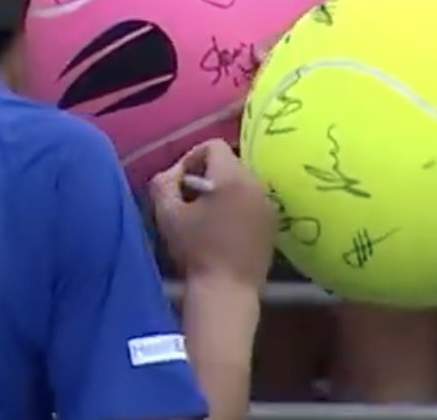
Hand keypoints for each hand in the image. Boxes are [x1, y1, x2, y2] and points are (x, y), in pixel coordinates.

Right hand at [149, 140, 275, 287]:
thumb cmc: (195, 248)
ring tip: (205, 216)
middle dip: (206, 175)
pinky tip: (223, 230)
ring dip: (222, 191)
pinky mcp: (273, 226)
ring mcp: (268, 206)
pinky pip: (252, 202)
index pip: (213, 146)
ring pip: (241, 183)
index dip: (191, 158)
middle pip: (228, 163)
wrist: (227, 290)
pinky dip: (236, 207)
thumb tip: (171, 175)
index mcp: (232, 177)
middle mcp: (256, 185)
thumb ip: (163, 182)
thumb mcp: (167, 212)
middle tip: (188, 199)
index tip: (179, 183)